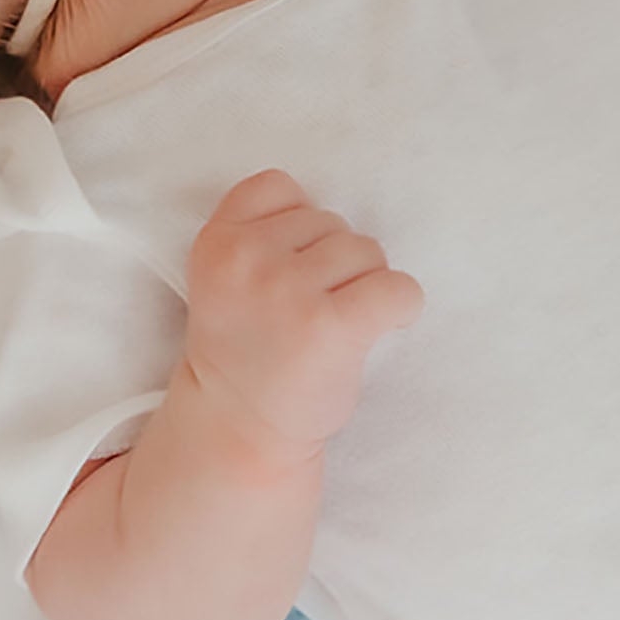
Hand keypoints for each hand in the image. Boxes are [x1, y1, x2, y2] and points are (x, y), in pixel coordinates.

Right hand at [181, 170, 423, 467]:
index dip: (295, 226)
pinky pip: (397, 288)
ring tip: (333, 325)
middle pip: (332, 222)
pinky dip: (402, 306)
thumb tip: (340, 216)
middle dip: (334, 262)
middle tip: (308, 312)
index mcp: (216, 242)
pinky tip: (383, 326)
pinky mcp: (330, 327)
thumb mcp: (227, 277)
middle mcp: (247, 260)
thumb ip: (263, 235)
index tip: (287, 269)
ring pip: (366, 250)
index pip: (279, 186)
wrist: (237, 432)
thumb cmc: (247, 348)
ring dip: (365, 285)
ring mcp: (288, 292)